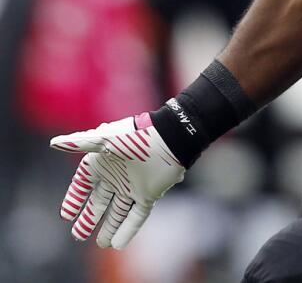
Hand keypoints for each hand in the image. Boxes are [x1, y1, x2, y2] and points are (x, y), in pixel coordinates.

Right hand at [50, 114, 185, 247]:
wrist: (169, 138)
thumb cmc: (134, 136)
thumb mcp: (104, 139)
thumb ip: (79, 144)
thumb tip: (53, 143)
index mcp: (103, 163)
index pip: (83, 184)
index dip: (74, 199)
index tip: (66, 215)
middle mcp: (117, 177)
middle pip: (99, 202)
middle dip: (89, 218)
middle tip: (78, 235)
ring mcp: (133, 187)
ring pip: (118, 212)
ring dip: (109, 227)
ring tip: (100, 243)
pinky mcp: (149, 194)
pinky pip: (136, 216)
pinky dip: (127, 229)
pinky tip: (117, 244)